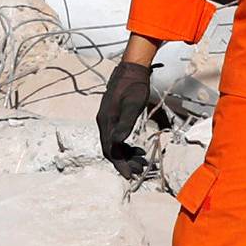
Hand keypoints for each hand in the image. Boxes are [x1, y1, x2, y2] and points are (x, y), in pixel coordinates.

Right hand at [96, 56, 154, 176]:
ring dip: (127, 155)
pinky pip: (117, 137)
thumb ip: (125, 123)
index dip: (120, 164)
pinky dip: (126, 146)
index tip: (130, 176)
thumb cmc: (135, 86)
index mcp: (107, 121)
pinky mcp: (112, 118)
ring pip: (114, 145)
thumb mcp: (133, 105)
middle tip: (140, 169)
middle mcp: (103, 122)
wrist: (132, 70)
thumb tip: (118, 142)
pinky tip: (138, 149)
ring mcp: (107, 120)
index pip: (111, 149)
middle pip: (111, 149)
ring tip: (142, 160)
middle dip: (125, 162)